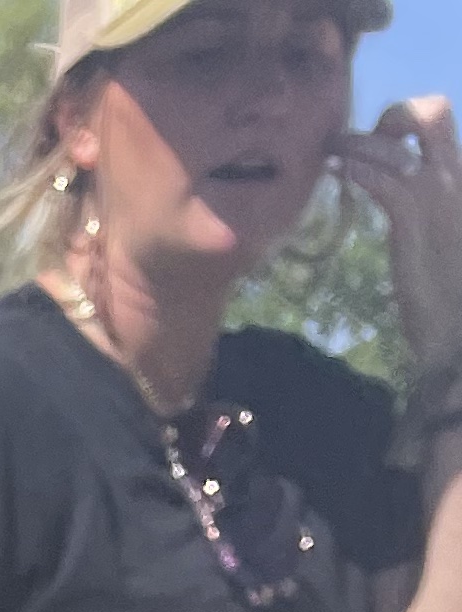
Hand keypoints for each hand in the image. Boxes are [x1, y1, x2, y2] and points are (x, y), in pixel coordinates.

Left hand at [342, 96, 461, 381]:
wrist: (459, 332)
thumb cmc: (452, 293)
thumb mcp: (445, 237)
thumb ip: (431, 209)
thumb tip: (408, 193)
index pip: (440, 124)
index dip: (407, 123)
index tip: (379, 143)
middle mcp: (456, 177)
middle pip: (433, 111)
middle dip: (393, 115)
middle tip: (361, 145)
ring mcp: (438, 196)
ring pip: (398, 143)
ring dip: (357, 143)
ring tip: (330, 154)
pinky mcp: (414, 222)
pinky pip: (383, 179)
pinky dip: (356, 170)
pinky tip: (336, 176)